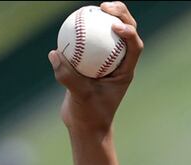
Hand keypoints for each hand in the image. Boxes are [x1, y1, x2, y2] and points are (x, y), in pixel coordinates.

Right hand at [48, 2, 144, 134]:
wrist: (84, 126)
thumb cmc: (88, 116)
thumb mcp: (80, 97)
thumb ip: (68, 77)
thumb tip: (55, 54)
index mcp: (126, 71)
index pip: (135, 47)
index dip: (129, 32)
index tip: (114, 26)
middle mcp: (119, 63)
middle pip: (127, 32)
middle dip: (121, 14)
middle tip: (104, 6)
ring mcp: (106, 61)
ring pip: (109, 33)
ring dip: (103, 17)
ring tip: (91, 7)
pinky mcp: (92, 61)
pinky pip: (89, 41)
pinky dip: (83, 31)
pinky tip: (71, 21)